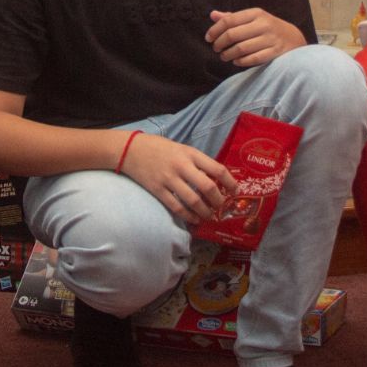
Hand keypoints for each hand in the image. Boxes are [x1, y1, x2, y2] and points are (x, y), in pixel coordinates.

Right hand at [119, 132, 237, 222]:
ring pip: (193, 200)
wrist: (131, 149)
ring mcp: (169, 179)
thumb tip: (216, 179)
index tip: (235, 191)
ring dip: (205, 211)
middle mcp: (182, 166)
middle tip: (221, 207)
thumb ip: (197, 162)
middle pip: (208, 187)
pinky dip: (188, 215)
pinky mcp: (158, 190)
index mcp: (190, 153)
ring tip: (209, 216)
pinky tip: (194, 219)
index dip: (230, 182)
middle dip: (218, 201)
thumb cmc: (159, 148)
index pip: (217, 168)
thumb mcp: (182, 148)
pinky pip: (177, 207)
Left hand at [206, 8, 304, 67]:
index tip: (208, 38)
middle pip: (233, 35)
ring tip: (224, 56)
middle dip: (220, 44)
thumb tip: (213, 15)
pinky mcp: (275, 52)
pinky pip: (252, 59)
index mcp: (256, 13)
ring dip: (228, 55)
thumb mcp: (252, 18)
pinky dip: (241, 61)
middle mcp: (263, 24)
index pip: (229, 21)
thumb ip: (232, 18)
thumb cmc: (267, 28)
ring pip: (241, 49)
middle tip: (216, 49)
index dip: (215, 30)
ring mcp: (270, 39)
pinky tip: (236, 61)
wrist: (293, 38)